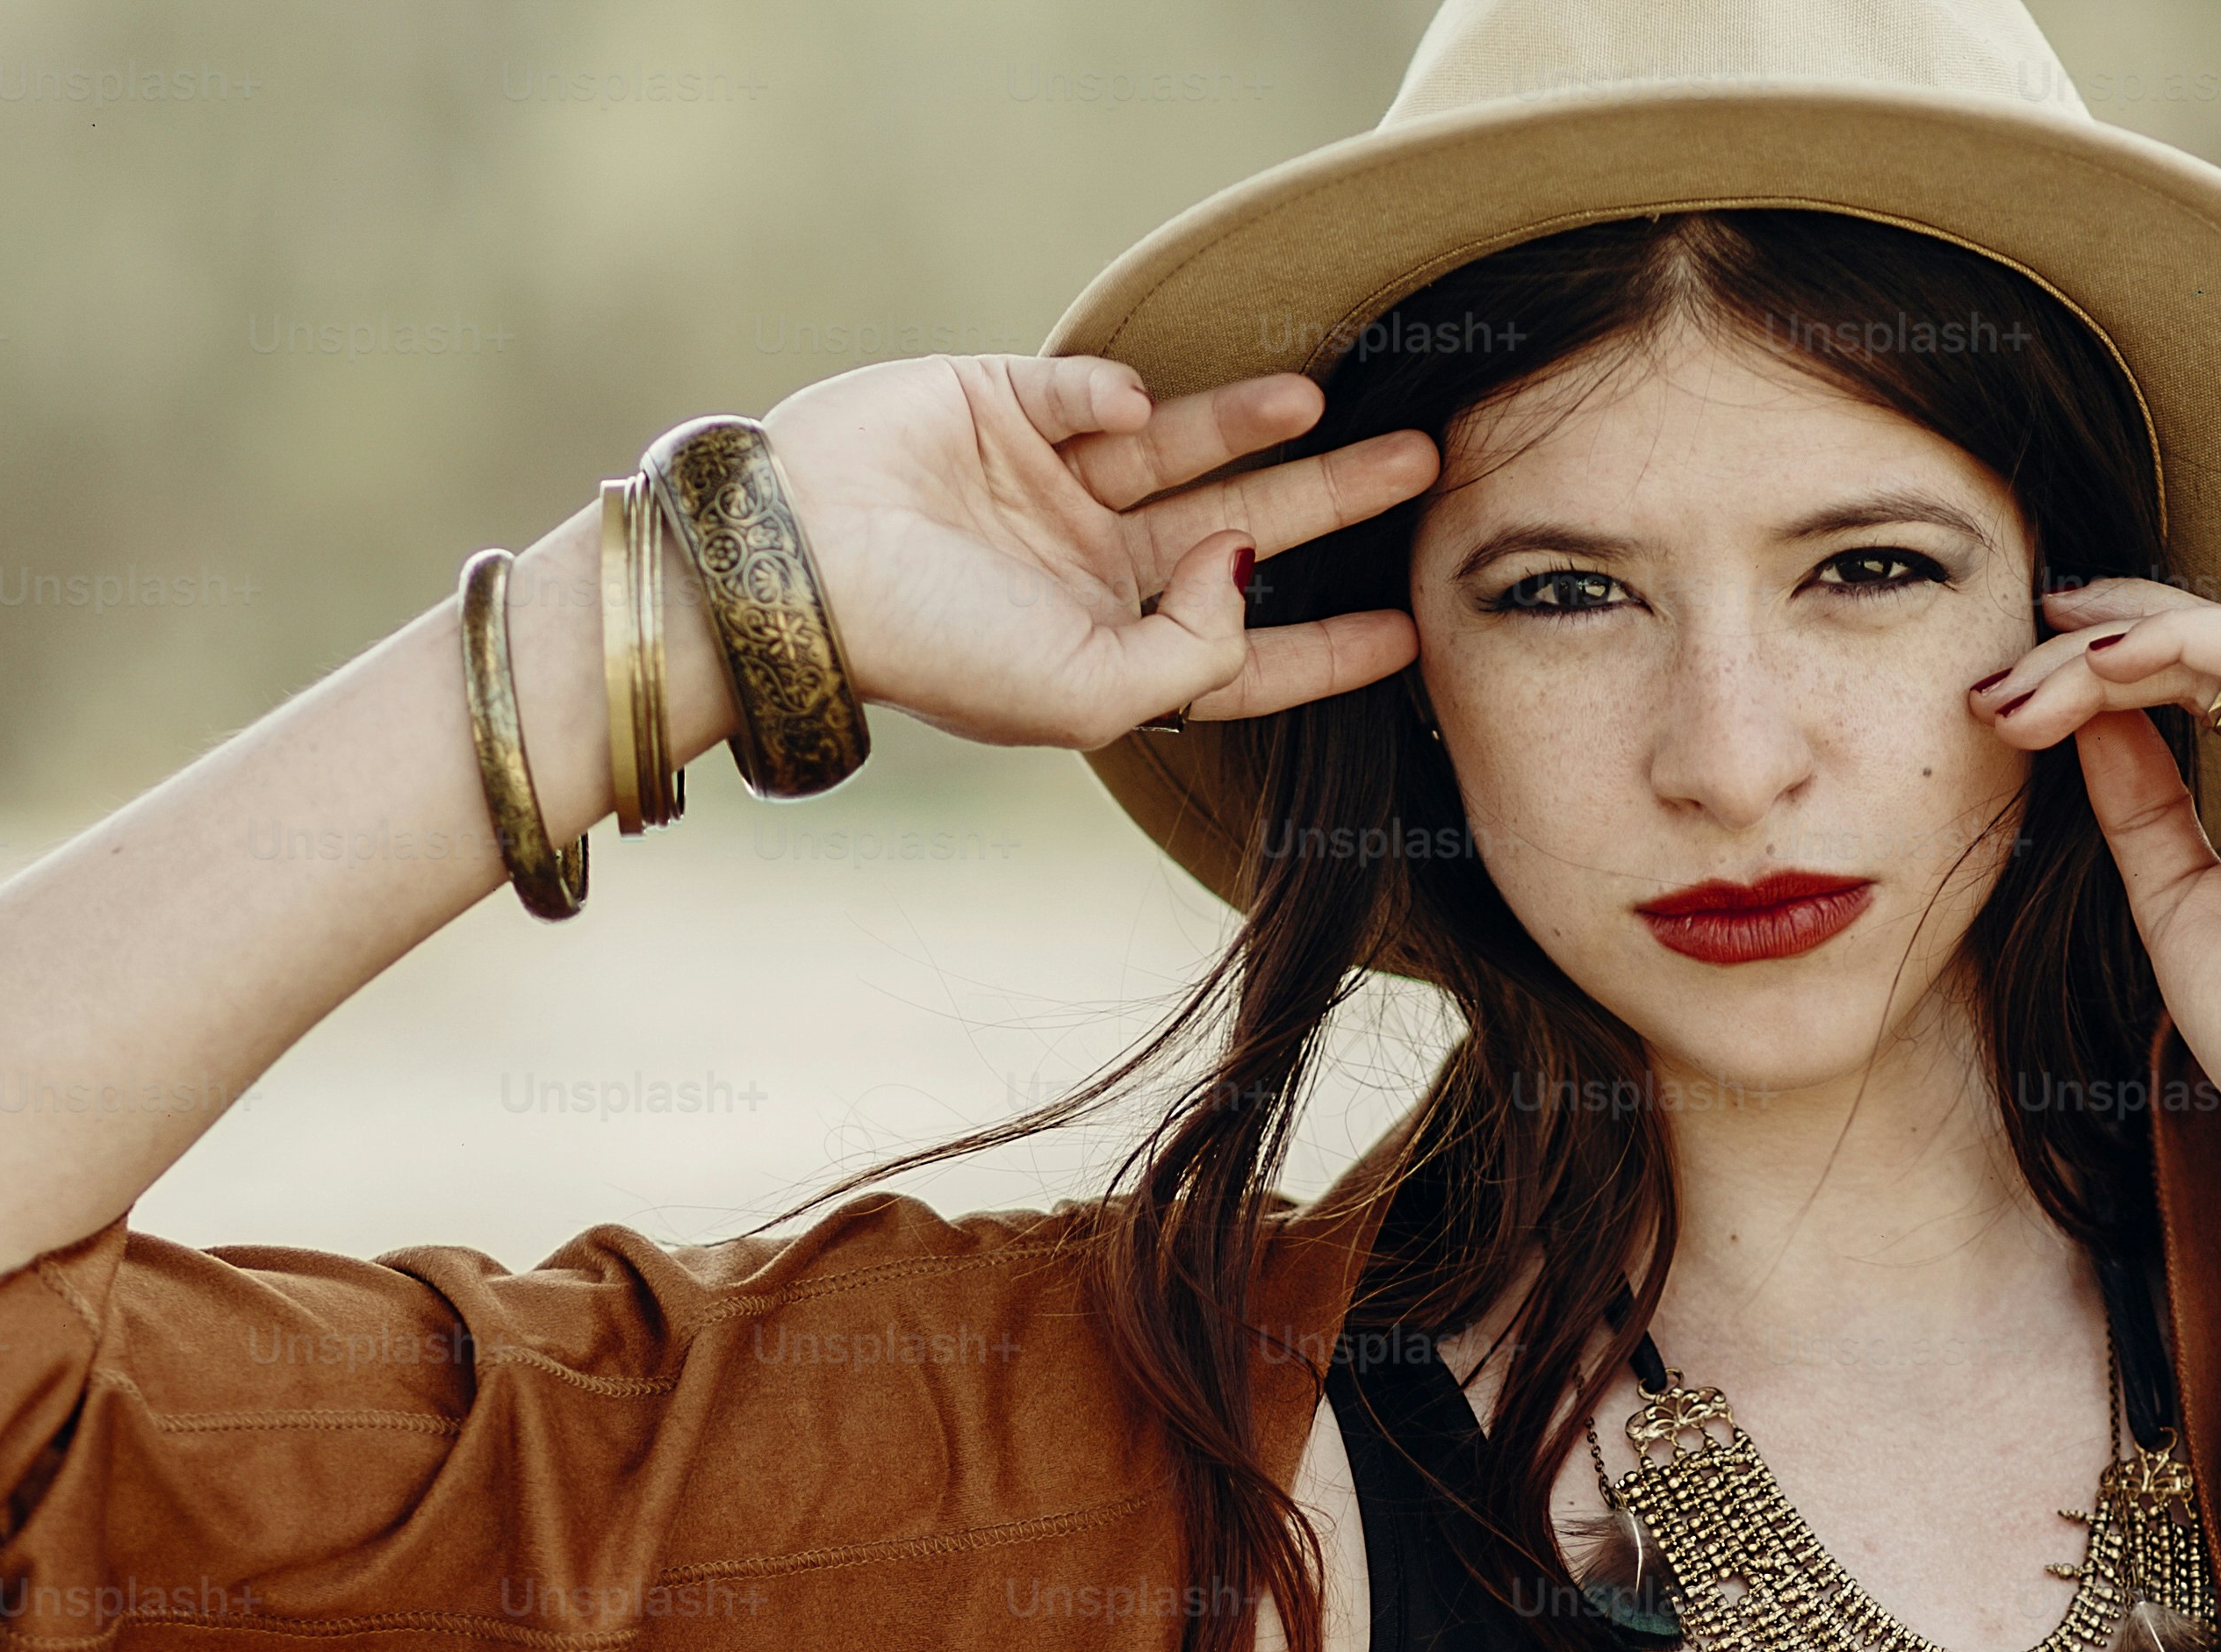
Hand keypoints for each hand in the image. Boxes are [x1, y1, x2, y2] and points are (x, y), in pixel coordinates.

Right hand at [751, 354, 1436, 750]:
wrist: (797, 569)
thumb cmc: (936, 652)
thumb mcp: (1084, 694)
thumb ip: (1191, 650)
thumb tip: (1247, 563)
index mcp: (1109, 645)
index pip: (1243, 649)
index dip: (1327, 644)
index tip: (1413, 628)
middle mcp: (1091, 566)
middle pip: (1242, 529)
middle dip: (1331, 501)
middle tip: (1423, 465)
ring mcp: (1051, 484)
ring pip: (1187, 447)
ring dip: (1257, 422)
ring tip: (1327, 403)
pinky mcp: (1005, 405)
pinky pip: (1090, 388)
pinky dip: (1115, 392)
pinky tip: (1120, 411)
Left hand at [1973, 579, 2220, 1210]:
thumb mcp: (2177, 901)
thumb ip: (2140, 811)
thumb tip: (2085, 726)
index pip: (2186, 685)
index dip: (2087, 678)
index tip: (1999, 705)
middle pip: (2189, 651)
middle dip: (2076, 654)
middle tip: (1987, 686)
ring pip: (2210, 639)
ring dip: (2101, 649)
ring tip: (2018, 689)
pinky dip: (2165, 641)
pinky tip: (2091, 664)